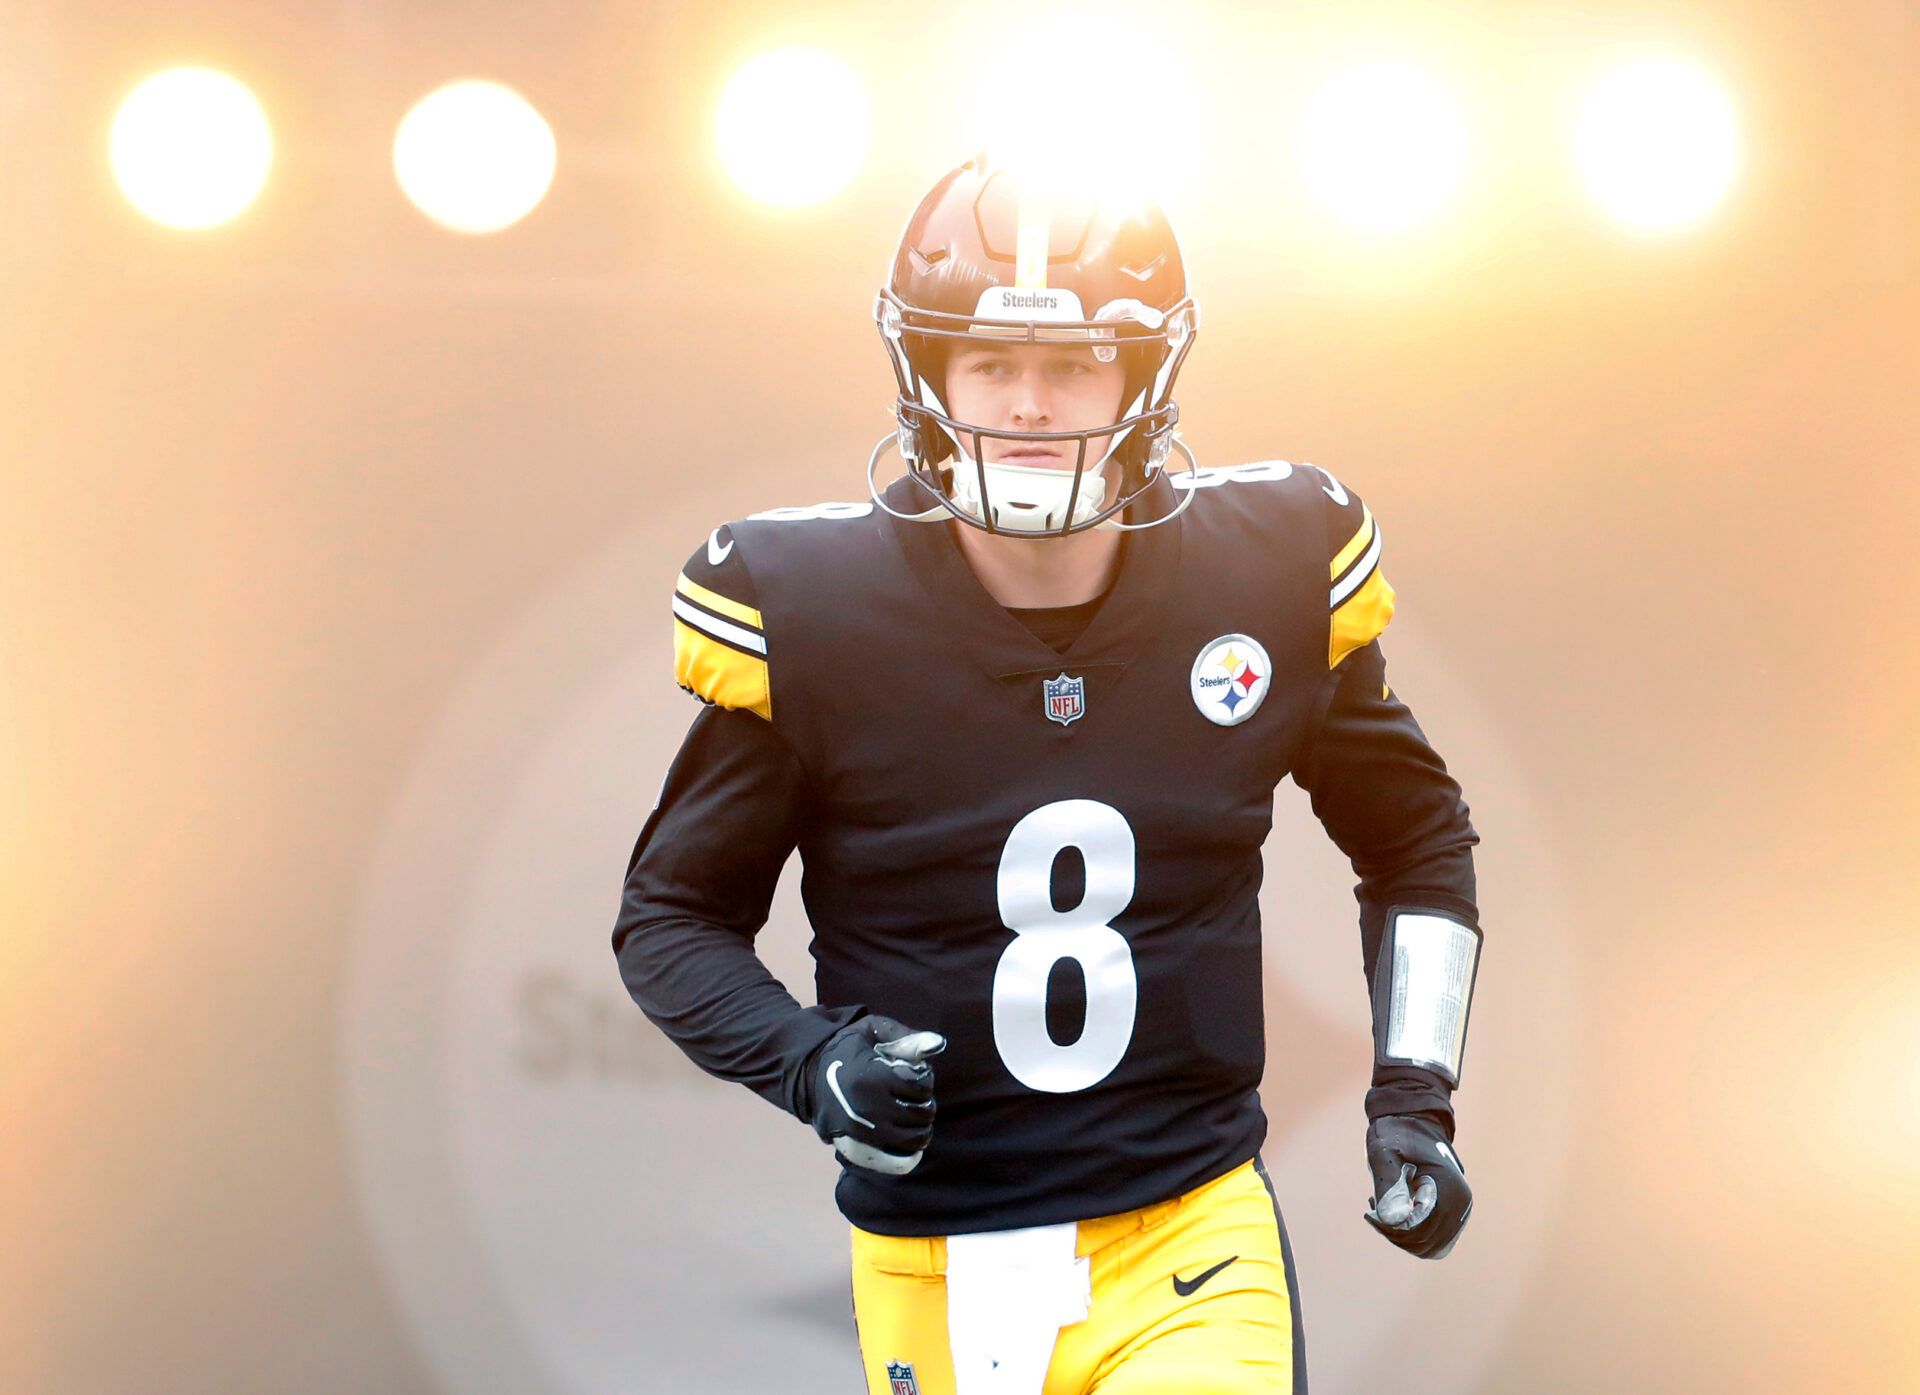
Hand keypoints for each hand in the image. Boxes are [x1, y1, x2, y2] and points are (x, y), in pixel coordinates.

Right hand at [806, 1015, 945, 1175]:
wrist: (807, 1076)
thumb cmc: (845, 1049)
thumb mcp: (871, 1031)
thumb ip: (905, 1036)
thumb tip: (939, 1044)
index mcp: (872, 1078)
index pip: (921, 1086)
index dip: (926, 1079)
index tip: (915, 1075)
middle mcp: (869, 1108)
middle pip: (920, 1113)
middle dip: (926, 1103)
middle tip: (915, 1096)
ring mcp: (863, 1132)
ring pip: (913, 1139)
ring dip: (921, 1127)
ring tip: (911, 1114)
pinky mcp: (857, 1147)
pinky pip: (895, 1161)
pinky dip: (909, 1154)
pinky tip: (909, 1140)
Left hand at [1364, 1114, 1472, 1258]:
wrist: (1414, 1119)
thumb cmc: (1397, 1133)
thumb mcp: (1385, 1154)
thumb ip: (1390, 1186)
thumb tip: (1394, 1221)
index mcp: (1449, 1190)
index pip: (1420, 1231)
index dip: (1391, 1230)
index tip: (1370, 1211)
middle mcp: (1461, 1205)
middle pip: (1425, 1243)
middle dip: (1394, 1233)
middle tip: (1373, 1210)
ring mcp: (1460, 1211)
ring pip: (1429, 1246)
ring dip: (1402, 1236)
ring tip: (1383, 1209)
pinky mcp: (1453, 1214)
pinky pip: (1432, 1239)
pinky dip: (1411, 1234)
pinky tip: (1394, 1212)